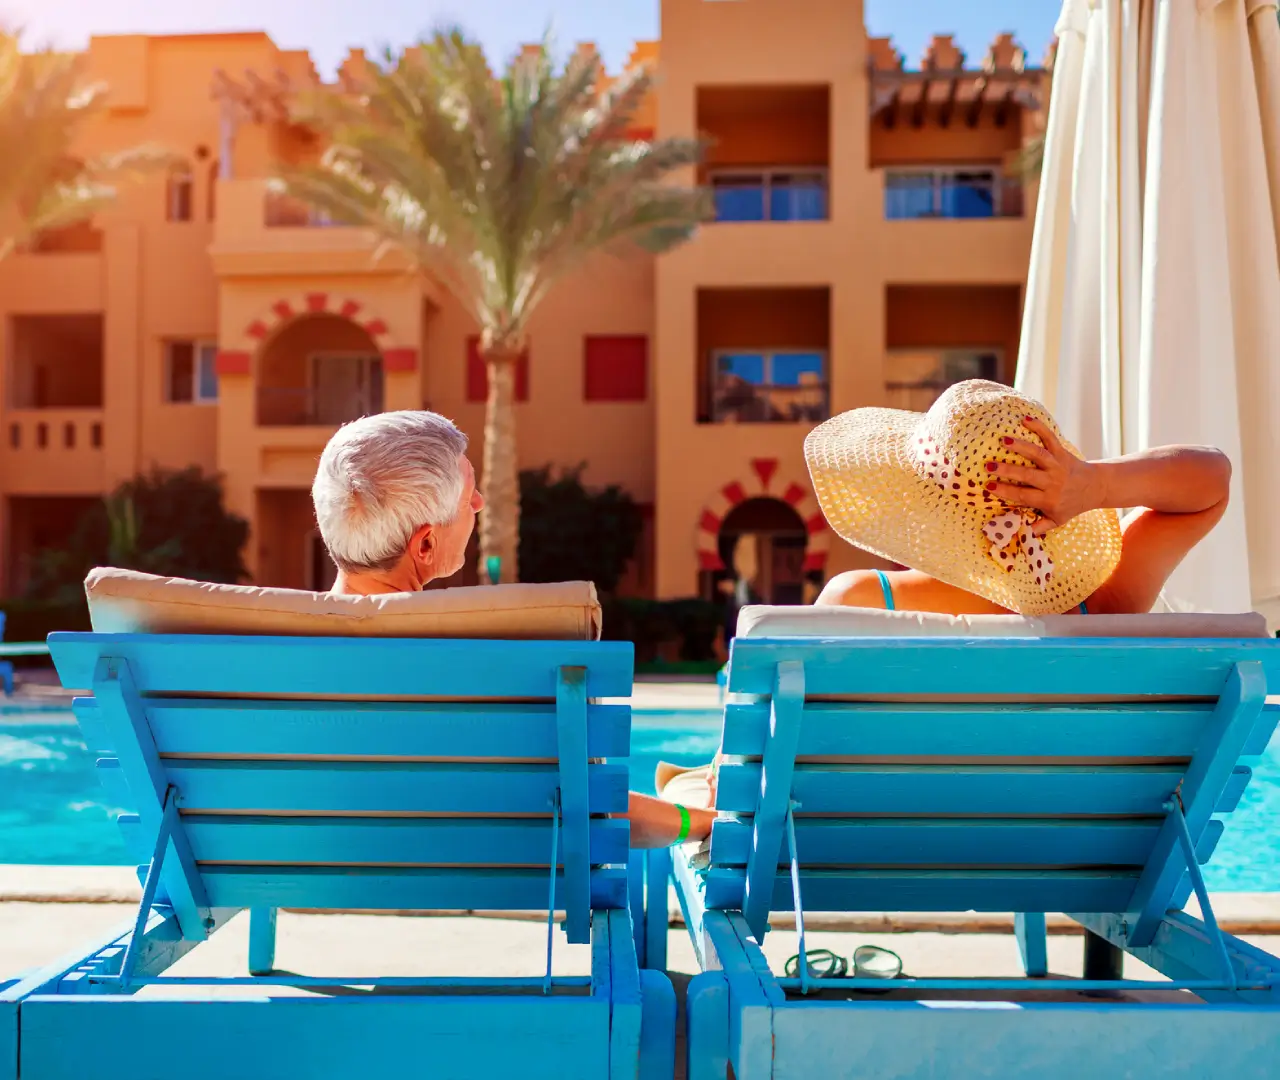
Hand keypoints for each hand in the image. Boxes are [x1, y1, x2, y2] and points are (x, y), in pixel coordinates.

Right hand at [985, 417, 1103, 533]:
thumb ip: (1039, 527)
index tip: (988, 487)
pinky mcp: (1062, 453)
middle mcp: (1053, 482)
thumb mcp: (1057, 520)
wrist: (1096, 487)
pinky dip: (1040, 428)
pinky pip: (1051, 439)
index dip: (1005, 492)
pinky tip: (1025, 419)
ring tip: (1004, 440)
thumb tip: (1019, 534)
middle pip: (1028, 475)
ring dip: (1021, 447)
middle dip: (1007, 470)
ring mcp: (1058, 466)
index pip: (1023, 496)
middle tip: (988, 465)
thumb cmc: (1071, 505)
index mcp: (1048, 500)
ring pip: (1039, 455)